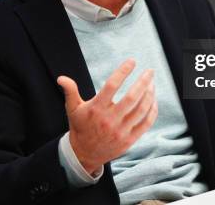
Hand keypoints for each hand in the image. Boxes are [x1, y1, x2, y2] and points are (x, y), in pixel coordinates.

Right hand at [56, 59, 157, 174]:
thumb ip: (70, 91)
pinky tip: (153, 100)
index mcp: (96, 109)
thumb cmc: (80, 127)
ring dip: (150, 95)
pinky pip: (145, 123)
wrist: (84, 154)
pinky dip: (152, 111)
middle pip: (132, 98)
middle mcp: (109, 120)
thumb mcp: (72, 109)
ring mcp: (120, 131)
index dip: (123, 72)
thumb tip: (61, 77)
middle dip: (143, 82)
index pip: (112, 85)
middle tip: (150, 71)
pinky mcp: (129, 140)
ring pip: (141, 110)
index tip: (132, 61)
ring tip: (152, 83)